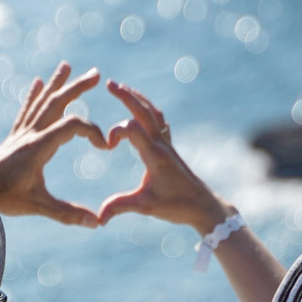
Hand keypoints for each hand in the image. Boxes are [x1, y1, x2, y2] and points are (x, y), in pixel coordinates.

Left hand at [0, 64, 110, 225]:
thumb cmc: (3, 198)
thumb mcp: (38, 206)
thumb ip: (68, 213)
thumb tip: (97, 223)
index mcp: (40, 147)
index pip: (73, 125)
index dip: (94, 131)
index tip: (105, 147)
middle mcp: (30, 134)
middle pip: (56, 103)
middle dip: (77, 87)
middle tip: (95, 73)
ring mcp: (20, 134)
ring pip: (41, 102)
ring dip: (56, 84)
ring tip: (66, 66)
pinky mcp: (14, 138)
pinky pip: (26, 111)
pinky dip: (34, 96)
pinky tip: (37, 82)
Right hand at [97, 81, 230, 233]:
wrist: (204, 206)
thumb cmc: (177, 206)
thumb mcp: (145, 207)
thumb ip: (120, 207)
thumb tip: (97, 218)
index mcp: (155, 155)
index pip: (133, 128)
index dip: (115, 131)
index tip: (106, 147)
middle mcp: (162, 145)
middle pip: (144, 112)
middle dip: (127, 96)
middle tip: (109, 83)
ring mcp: (168, 145)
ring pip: (153, 113)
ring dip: (138, 99)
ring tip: (123, 88)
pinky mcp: (171, 149)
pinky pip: (160, 122)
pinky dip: (149, 111)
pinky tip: (142, 109)